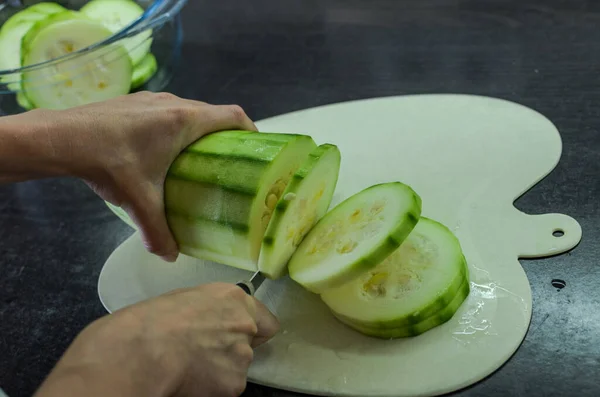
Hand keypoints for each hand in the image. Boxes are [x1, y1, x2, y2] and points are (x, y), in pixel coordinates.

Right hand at [34, 283, 279, 396]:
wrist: (145, 350)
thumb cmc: (154, 320)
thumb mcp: (189, 298)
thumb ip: (214, 309)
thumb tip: (214, 319)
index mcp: (235, 299)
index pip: (266, 321)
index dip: (254, 330)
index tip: (241, 335)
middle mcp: (245, 326)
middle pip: (250, 344)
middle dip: (232, 349)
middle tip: (204, 352)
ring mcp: (242, 356)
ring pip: (237, 366)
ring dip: (221, 368)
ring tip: (190, 364)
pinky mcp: (234, 383)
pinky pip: (227, 387)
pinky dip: (212, 386)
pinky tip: (190, 378)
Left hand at [44, 91, 256, 260]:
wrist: (61, 138)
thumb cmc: (107, 163)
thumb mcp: (139, 201)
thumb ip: (158, 232)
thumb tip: (170, 257)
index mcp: (184, 121)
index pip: (233, 115)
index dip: (250, 128)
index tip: (255, 146)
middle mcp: (173, 104)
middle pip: (213, 113)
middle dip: (225, 134)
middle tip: (228, 160)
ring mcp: (152, 100)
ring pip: (189, 109)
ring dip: (200, 128)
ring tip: (199, 156)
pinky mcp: (135, 101)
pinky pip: (168, 110)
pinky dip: (177, 125)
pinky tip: (163, 149)